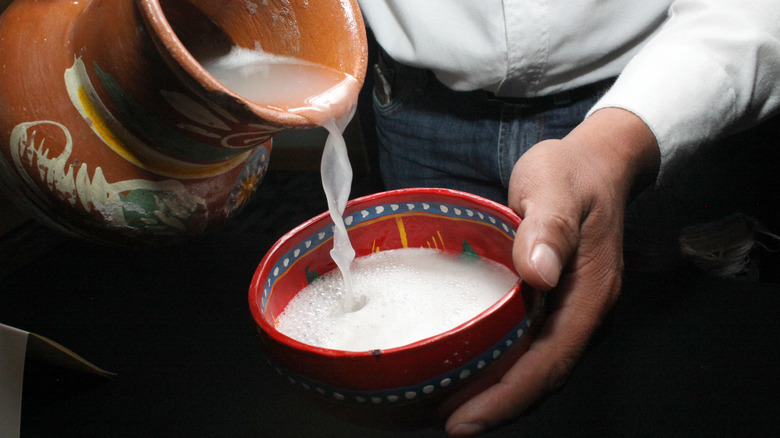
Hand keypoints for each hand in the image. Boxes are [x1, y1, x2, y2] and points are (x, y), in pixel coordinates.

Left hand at [445, 108, 659, 435]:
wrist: (596, 162)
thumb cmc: (572, 172)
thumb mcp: (556, 186)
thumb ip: (550, 227)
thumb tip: (539, 273)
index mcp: (589, 292)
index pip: (550, 360)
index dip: (508, 396)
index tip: (463, 419)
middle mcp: (584, 311)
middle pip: (542, 375)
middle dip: (496, 406)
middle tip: (445, 422)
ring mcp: (572, 309)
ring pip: (536, 366)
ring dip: (497, 393)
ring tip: (448, 407)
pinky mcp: (557, 302)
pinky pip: (530, 346)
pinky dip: (501, 367)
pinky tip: (470, 369)